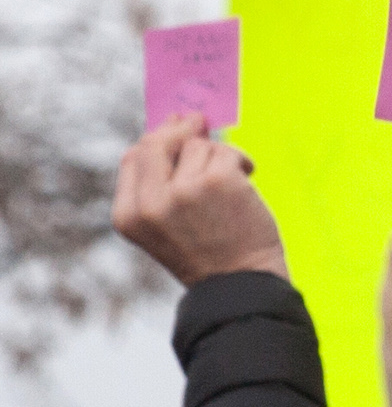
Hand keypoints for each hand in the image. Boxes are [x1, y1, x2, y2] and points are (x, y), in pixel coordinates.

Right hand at [111, 113, 287, 285]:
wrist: (245, 286)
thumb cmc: (212, 257)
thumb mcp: (167, 229)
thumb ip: (159, 187)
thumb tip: (172, 126)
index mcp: (129, 216)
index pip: (133, 158)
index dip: (155, 140)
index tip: (171, 127)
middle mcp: (151, 203)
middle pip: (156, 142)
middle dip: (178, 129)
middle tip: (198, 120)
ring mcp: (184, 191)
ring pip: (196, 145)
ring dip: (217, 157)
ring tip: (231, 186)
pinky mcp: (218, 181)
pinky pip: (226, 151)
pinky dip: (240, 161)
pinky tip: (247, 180)